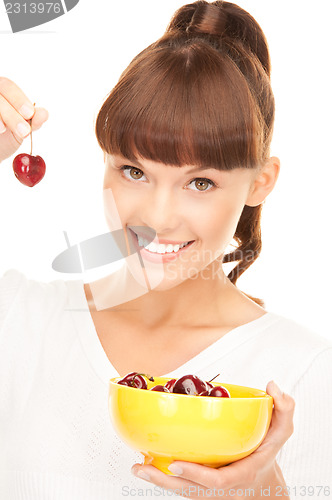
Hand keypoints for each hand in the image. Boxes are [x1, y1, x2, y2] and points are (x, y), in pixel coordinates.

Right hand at [0, 76, 48, 162]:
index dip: (18, 99)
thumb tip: (44, 114)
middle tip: (24, 131)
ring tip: (5, 131)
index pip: (8, 86)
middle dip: (11, 113)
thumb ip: (31, 122)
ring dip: (0, 115)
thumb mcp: (19, 131)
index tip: (29, 114)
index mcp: (0, 91)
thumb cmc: (3, 138)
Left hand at [131, 381, 294, 498]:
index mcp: (240, 474)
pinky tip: (145, 465)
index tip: (174, 463)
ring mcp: (209, 491)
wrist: (263, 482)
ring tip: (137, 467)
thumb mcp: (282, 430)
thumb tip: (272, 386)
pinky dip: (162, 477)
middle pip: (190, 491)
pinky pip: (180, 485)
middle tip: (142, 467)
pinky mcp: (200, 488)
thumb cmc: (268, 452)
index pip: (217, 481)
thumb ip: (284, 408)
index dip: (195, 475)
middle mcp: (222, 488)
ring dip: (158, 480)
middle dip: (165, 482)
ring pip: (181, 490)